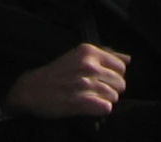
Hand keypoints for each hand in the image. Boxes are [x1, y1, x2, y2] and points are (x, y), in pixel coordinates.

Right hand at [4, 42, 128, 118]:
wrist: (32, 88)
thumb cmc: (56, 72)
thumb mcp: (78, 55)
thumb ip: (105, 55)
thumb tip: (128, 59)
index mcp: (89, 52)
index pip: (121, 67)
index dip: (115, 75)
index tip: (105, 79)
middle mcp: (89, 66)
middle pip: (120, 83)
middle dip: (112, 89)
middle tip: (98, 91)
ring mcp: (85, 84)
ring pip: (114, 96)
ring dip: (106, 100)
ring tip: (92, 98)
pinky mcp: (81, 102)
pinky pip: (106, 108)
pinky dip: (101, 109)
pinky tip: (91, 106)